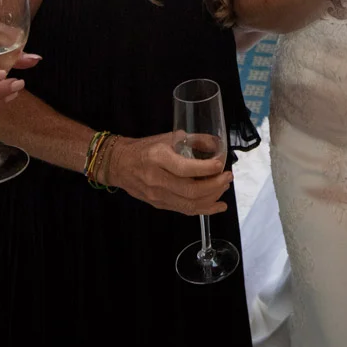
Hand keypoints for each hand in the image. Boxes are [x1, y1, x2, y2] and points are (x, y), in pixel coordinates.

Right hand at [103, 130, 232, 215]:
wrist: (118, 164)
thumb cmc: (145, 147)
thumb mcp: (168, 137)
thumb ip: (194, 140)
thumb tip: (217, 145)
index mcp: (158, 158)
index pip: (185, 168)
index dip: (207, 169)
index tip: (221, 164)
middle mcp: (156, 179)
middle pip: (190, 191)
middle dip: (214, 186)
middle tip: (227, 177)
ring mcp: (157, 195)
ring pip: (189, 204)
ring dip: (212, 198)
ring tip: (224, 187)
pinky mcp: (159, 205)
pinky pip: (184, 210)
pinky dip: (204, 209)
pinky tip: (218, 205)